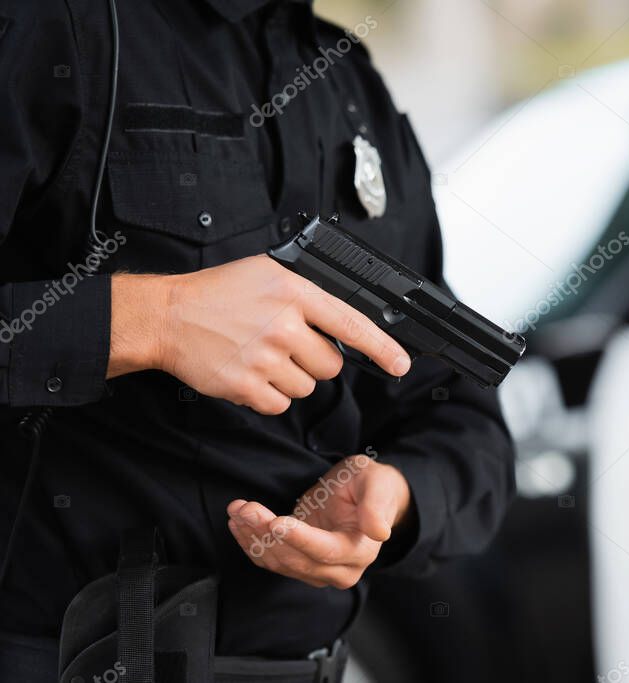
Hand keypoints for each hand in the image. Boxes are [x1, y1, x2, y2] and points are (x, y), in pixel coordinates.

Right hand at [108, 255, 410, 413]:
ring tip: (261, 356)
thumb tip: (344, 323)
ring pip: (306, 387)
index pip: (351, 323)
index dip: (382, 348)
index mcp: (294, 293)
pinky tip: (249, 373)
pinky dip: (269, 396)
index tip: (400, 364)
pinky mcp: (246, 385)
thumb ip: (307, 295)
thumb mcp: (268, 275)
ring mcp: (264, 357)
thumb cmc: (218, 294)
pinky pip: (280, 404)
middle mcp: (283, 324)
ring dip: (290, 379)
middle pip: (330, 366)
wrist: (168, 316)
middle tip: (285, 346)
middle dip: (315, 361)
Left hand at [225, 456, 411, 588]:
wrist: (365, 496)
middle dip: (266, 533)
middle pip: (296, 559)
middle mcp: (341, 570)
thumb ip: (376, 506)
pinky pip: (270, 561)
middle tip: (245, 507)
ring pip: (278, 562)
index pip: (325, 551)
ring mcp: (318, 573)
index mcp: (361, 551)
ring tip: (238, 509)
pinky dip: (250, 543)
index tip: (275, 522)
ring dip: (252, 537)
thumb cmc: (372, 485)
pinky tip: (238, 522)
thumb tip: (380, 532)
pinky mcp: (299, 567)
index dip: (299, 539)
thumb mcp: (377, 484)